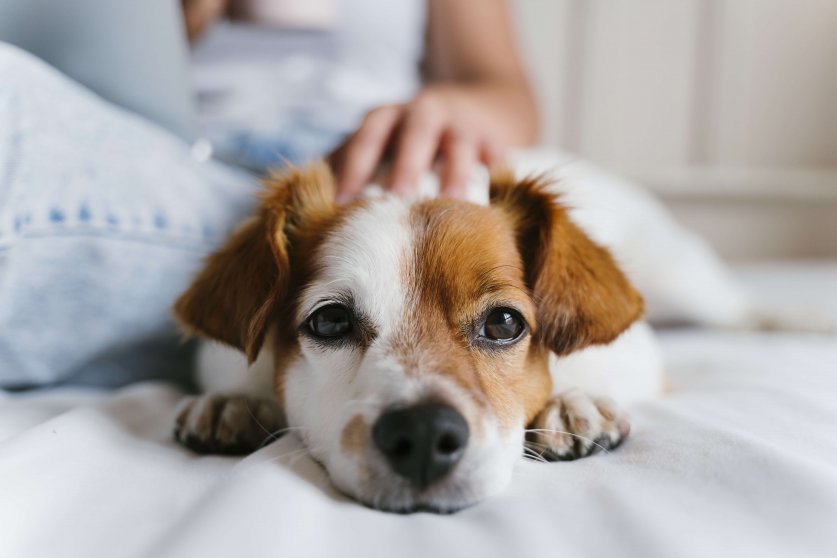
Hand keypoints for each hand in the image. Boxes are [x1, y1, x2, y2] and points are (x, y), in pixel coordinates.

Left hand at [330, 86, 506, 202]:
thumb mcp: (376, 144)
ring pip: (459, 145)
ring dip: (455, 174)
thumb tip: (305, 210)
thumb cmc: (406, 141)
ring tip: (453, 206)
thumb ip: (347, 168)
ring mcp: (463, 124)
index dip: (354, 169)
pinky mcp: (495, 139)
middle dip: (406, 167)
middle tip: (398, 202)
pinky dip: (496, 175)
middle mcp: (425, 113)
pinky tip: (494, 202)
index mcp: (387, 117)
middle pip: (415, 135)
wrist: (472, 109)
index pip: (366, 138)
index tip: (342, 204)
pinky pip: (497, 156)